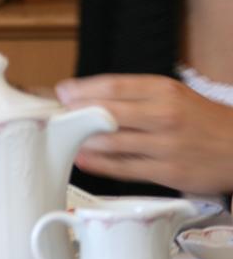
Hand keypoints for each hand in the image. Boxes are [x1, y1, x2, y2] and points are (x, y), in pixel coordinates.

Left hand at [56, 74, 232, 192]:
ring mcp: (165, 145)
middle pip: (107, 113)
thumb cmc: (201, 119)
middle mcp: (164, 115)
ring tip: (63, 138)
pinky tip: (82, 159)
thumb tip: (88, 94)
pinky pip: (124, 168)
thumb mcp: (173, 93)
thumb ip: (134, 93)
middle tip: (56, 116)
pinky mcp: (167, 172)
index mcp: (164, 90)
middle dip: (76, 114)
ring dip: (82, 141)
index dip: (82, 89)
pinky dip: (99, 165)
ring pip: (112, 142)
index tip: (62, 92)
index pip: (113, 86)